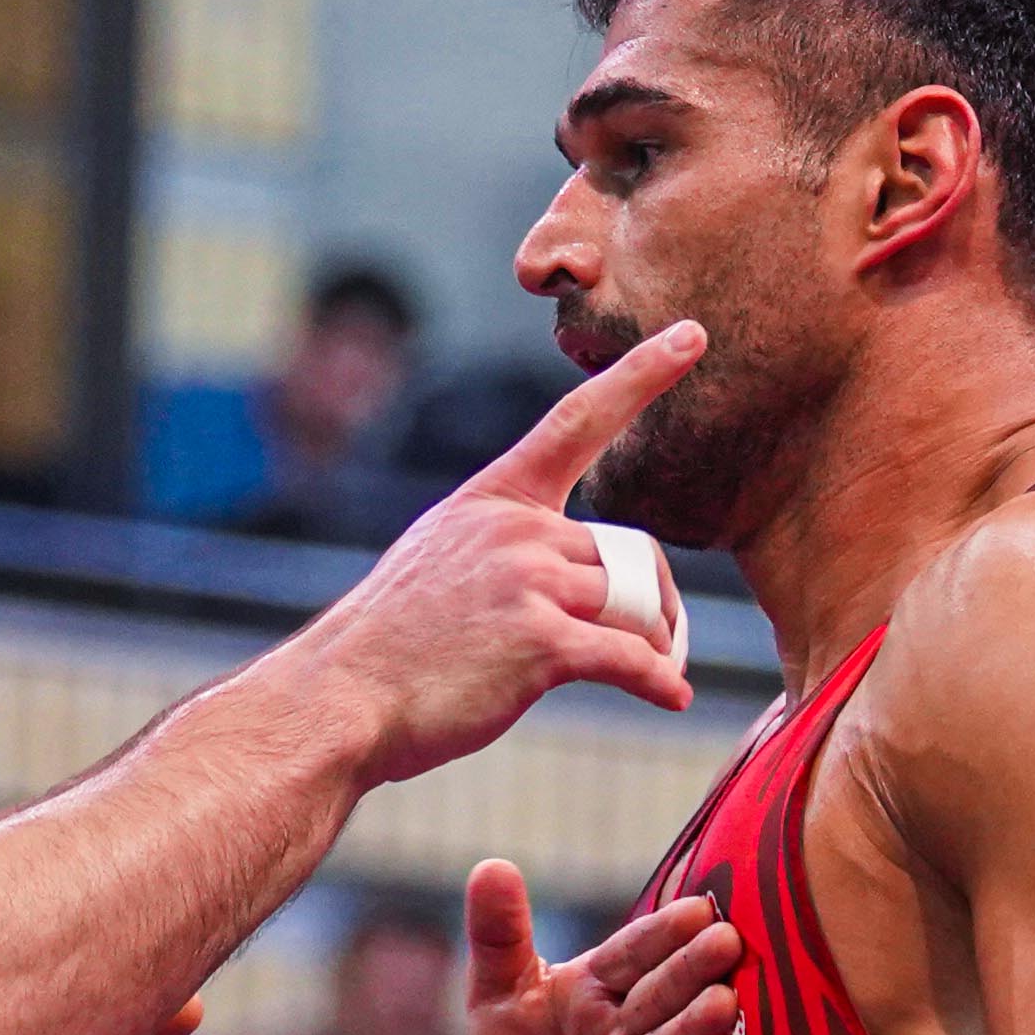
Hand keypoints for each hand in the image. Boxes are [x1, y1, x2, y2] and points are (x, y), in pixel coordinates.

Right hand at [299, 328, 712, 780]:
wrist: (342, 699)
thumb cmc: (394, 645)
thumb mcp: (442, 559)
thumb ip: (504, 545)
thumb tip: (570, 567)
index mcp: (494, 499)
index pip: (577, 421)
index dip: (640, 375)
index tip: (692, 334)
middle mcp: (514, 528)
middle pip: (626, 555)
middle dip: (649, 603)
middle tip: (661, 642)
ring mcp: (527, 580)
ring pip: (635, 607)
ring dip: (656, 645)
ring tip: (655, 676)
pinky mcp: (541, 640)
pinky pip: (631, 657)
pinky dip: (659, 682)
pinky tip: (671, 697)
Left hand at [476, 867, 741, 1034]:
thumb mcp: (499, 996)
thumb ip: (498, 935)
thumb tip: (490, 865)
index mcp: (603, 987)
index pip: (633, 952)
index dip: (662, 933)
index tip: (698, 908)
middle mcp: (629, 1032)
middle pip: (660, 997)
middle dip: (691, 972)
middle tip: (727, 943)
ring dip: (692, 1032)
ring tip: (721, 1005)